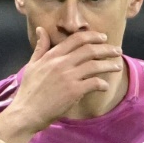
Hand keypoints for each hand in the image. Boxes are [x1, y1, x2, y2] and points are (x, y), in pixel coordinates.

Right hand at [6, 28, 123, 132]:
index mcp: (52, 56)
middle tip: (117, 50)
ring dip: (109, 65)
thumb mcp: (32, 65)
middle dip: (106, 49)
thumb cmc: (28, 91)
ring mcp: (68, 77)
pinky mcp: (73, 91)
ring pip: (95, 65)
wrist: (26, 113)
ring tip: (117, 66)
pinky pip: (94, 83)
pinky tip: (105, 86)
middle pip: (89, 49)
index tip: (103, 38)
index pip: (76, 39)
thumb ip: (40, 47)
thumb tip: (41, 29)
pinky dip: (102, 84)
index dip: (92, 36)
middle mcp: (61, 63)